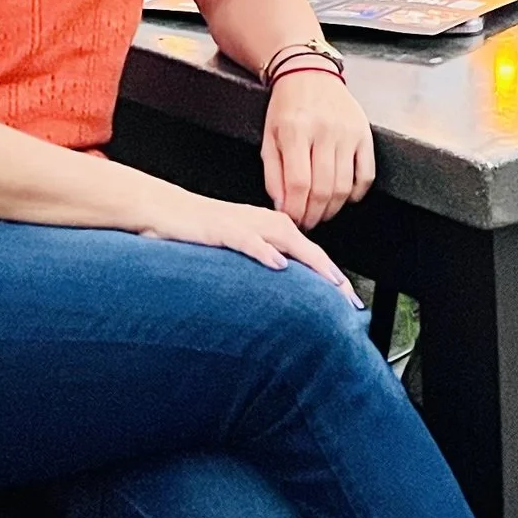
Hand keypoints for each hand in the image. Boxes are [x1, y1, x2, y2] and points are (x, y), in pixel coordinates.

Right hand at [129, 171, 357, 294]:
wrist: (164, 212)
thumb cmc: (203, 234)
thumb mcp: (241, 253)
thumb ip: (265, 266)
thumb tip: (288, 296)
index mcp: (274, 230)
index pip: (312, 256)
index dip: (334, 279)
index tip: (352, 304)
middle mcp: (266, 224)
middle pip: (309, 250)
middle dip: (333, 277)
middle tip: (352, 302)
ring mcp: (245, 224)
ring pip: (288, 241)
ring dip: (312, 262)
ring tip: (332, 282)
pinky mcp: (221, 229)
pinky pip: (247, 239)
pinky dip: (264, 250)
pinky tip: (278, 263)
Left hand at [261, 67, 376, 226]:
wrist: (309, 73)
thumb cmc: (286, 107)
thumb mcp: (269, 137)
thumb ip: (273, 174)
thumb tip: (283, 207)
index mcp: (295, 130)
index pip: (299, 183)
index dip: (296, 210)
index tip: (292, 221)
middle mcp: (324, 131)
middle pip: (323, 189)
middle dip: (313, 215)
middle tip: (307, 223)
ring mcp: (347, 132)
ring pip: (344, 186)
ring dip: (333, 209)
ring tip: (322, 213)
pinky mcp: (365, 134)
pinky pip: (366, 174)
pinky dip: (356, 193)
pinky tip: (344, 197)